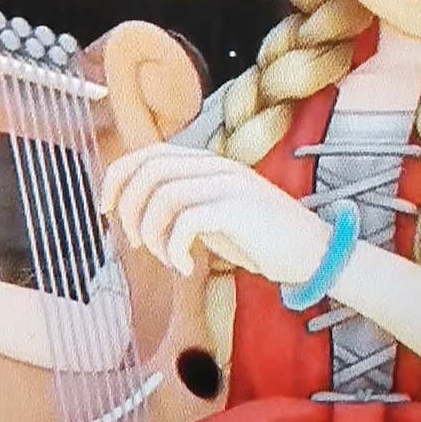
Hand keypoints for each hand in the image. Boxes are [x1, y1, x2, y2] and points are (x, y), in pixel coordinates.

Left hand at [101, 143, 330, 283]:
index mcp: (209, 163)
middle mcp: (216, 166)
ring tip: (166, 257)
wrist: (314, 253)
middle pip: (149, 171)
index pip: (148, 154)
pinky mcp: (237, 209)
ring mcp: (228, 184)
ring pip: (163, 196)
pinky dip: (175, 247)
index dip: (118, 178)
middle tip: (135, 241)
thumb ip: (184, 205)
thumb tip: (138, 213)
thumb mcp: (216, 215)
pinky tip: (185, 266)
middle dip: (128, 207)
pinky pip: (186, 221)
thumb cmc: (263, 239)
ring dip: (152, 232)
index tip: (106, 208)